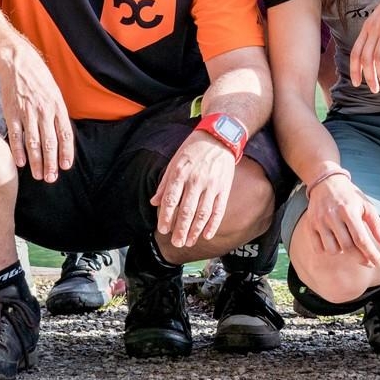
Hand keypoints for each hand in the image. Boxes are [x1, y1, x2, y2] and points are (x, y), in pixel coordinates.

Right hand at [0, 46, 73, 182]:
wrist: (18, 63)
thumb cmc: (39, 79)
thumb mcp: (55, 93)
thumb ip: (58, 114)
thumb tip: (62, 135)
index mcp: (58, 107)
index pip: (65, 135)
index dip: (66, 152)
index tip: (65, 166)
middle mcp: (44, 112)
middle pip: (50, 143)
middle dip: (51, 164)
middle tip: (51, 178)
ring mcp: (28, 113)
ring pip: (34, 143)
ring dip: (36, 162)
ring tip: (38, 176)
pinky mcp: (12, 113)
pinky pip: (16, 136)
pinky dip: (19, 151)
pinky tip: (21, 163)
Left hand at [151, 131, 236, 248]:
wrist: (220, 136)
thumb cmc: (194, 149)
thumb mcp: (175, 161)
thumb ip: (165, 183)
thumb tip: (154, 202)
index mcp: (180, 173)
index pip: (171, 200)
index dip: (166, 217)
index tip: (162, 230)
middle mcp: (196, 180)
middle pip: (186, 211)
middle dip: (180, 230)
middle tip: (176, 243)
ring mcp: (212, 185)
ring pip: (202, 214)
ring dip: (195, 230)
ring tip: (189, 242)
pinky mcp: (224, 188)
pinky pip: (218, 210)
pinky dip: (213, 224)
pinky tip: (206, 234)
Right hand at [303, 172, 379, 268]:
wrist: (326, 182)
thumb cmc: (349, 196)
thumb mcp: (366, 205)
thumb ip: (376, 225)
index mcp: (349, 210)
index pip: (361, 239)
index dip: (371, 254)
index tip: (379, 263)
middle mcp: (332, 216)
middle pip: (347, 247)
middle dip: (360, 258)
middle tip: (368, 261)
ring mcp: (319, 221)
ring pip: (332, 250)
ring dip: (342, 252)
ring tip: (347, 243)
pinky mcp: (310, 225)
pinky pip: (318, 248)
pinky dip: (327, 250)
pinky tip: (334, 242)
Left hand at [349, 0, 379, 93]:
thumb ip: (376, 33)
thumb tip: (374, 51)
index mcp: (367, 27)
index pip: (356, 52)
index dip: (355, 69)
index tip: (357, 83)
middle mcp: (374, 28)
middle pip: (366, 57)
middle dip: (368, 76)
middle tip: (375, 89)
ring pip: (379, 56)